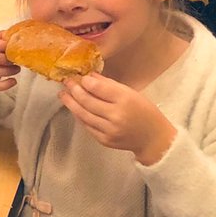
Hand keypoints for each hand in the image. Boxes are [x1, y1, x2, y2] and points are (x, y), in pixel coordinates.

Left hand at [59, 72, 175, 164]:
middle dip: (74, 90)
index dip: (85, 81)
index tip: (80, 77)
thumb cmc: (144, 112)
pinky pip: (87, 126)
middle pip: (87, 101)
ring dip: (71, 103)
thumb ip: (109, 85)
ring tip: (63, 94)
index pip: (98, 88)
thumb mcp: (131, 93)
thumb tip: (90, 76)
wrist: (153, 138)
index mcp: (125, 100)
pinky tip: (74, 108)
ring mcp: (109, 130)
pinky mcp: (104, 140)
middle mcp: (116, 115)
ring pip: (83, 114)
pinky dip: (79, 116)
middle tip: (67, 82)